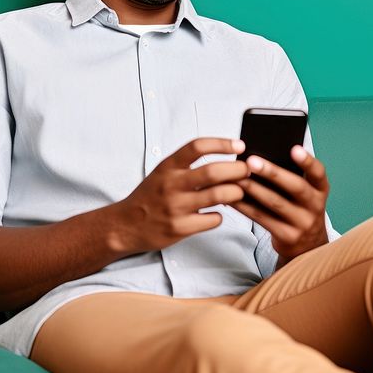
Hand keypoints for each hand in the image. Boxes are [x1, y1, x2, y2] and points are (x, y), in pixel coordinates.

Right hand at [112, 138, 250, 254]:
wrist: (124, 225)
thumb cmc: (151, 196)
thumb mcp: (163, 172)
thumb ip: (188, 165)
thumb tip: (226, 156)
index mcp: (168, 166)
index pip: (197, 146)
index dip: (222, 143)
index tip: (240, 145)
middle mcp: (171, 184)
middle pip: (213, 172)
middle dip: (237, 169)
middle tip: (248, 170)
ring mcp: (175, 207)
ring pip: (218, 196)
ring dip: (236, 193)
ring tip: (239, 192)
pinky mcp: (179, 228)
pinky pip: (213, 220)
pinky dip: (220, 216)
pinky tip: (217, 213)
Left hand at [230, 145, 330, 263]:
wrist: (307, 246)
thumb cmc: (300, 209)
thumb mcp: (305, 195)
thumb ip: (292, 178)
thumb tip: (261, 158)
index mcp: (320, 190)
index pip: (318, 173)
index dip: (308, 161)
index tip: (294, 148)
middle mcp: (315, 206)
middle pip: (296, 186)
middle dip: (272, 172)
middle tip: (251, 161)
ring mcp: (303, 223)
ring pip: (275, 203)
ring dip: (253, 189)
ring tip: (236, 178)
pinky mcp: (287, 237)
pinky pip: (262, 218)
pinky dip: (245, 207)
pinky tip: (232, 198)